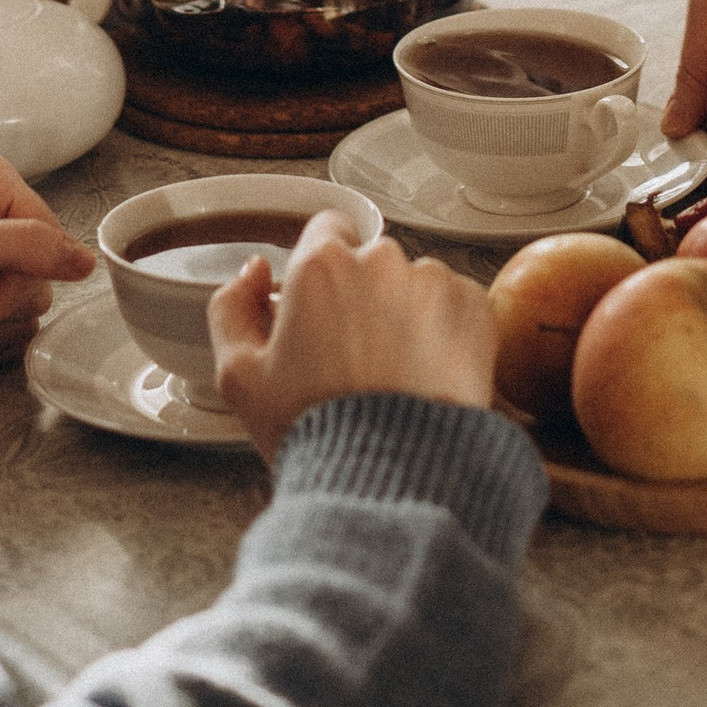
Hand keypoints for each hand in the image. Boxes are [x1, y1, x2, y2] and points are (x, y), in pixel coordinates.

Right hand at [207, 220, 496, 460]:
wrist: (390, 476)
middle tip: (354, 358)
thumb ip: (231, 309)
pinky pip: (456, 307)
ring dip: (406, 315)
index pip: (325, 230)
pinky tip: (426, 377)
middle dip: (363, 297)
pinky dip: (445, 334)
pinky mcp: (474, 308)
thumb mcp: (240, 378)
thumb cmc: (314, 430)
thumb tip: (254, 273)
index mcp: (321, 266)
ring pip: (415, 285)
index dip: (321, 269)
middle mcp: (381, 260)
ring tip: (394, 376)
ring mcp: (433, 281)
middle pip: (371, 262)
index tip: (323, 304)